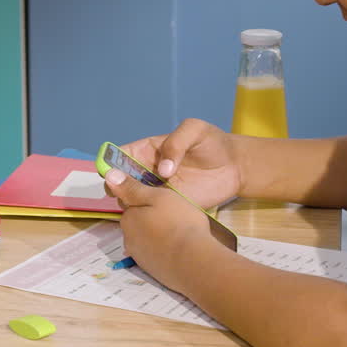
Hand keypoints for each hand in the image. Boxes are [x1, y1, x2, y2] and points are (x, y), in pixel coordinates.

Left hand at [103, 166, 221, 292]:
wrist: (193, 262)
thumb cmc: (178, 222)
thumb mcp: (157, 196)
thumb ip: (132, 187)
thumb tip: (108, 176)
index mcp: (129, 218)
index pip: (131, 205)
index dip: (146, 200)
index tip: (162, 201)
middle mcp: (129, 238)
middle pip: (137, 223)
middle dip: (150, 218)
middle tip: (173, 215)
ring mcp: (140, 257)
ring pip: (146, 239)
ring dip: (157, 235)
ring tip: (179, 232)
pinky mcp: (152, 270)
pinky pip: (155, 254)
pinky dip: (163, 250)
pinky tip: (178, 247)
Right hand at [119, 118, 242, 208]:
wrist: (235, 167)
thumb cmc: (213, 143)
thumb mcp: (195, 130)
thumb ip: (176, 143)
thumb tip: (163, 170)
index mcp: (148, 150)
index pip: (120, 156)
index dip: (110, 163)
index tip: (111, 173)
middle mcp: (148, 171)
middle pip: (120, 180)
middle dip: (116, 187)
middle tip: (125, 193)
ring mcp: (157, 190)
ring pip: (131, 198)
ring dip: (129, 203)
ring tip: (142, 205)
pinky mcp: (169, 207)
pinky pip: (150, 212)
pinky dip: (144, 216)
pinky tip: (151, 216)